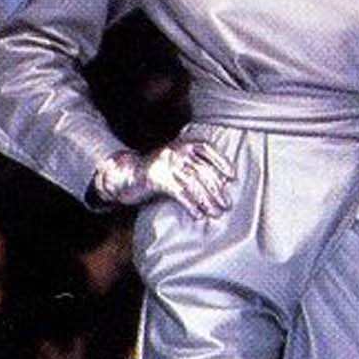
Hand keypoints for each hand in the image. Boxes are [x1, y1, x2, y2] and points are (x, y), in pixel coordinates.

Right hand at [94, 138, 234, 216]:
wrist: (126, 173)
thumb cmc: (158, 171)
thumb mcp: (176, 160)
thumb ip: (194, 164)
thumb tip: (222, 182)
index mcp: (183, 143)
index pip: (208, 149)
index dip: (221, 163)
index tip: (232, 178)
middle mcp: (176, 150)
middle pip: (202, 170)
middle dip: (216, 189)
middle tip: (226, 204)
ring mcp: (166, 163)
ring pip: (193, 183)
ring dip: (207, 200)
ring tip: (216, 213)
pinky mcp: (157, 178)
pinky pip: (179, 193)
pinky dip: (191, 205)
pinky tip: (198, 215)